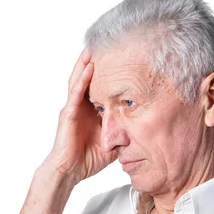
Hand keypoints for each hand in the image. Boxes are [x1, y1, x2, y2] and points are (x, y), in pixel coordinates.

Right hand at [45, 48, 117, 184]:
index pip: (100, 86)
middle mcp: (80, 105)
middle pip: (88, 77)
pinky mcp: (69, 114)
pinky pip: (76, 94)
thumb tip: (144, 126)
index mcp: (90, 110)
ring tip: (95, 46)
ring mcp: (73, 108)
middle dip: (96, 60)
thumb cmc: (87, 158)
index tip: (121, 56)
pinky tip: (89, 68)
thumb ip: (124, 131)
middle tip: (107, 41)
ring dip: (86, 63)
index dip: (108, 71)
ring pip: (79, 80)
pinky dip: (82, 80)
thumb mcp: (113, 141)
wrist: (69, 172)